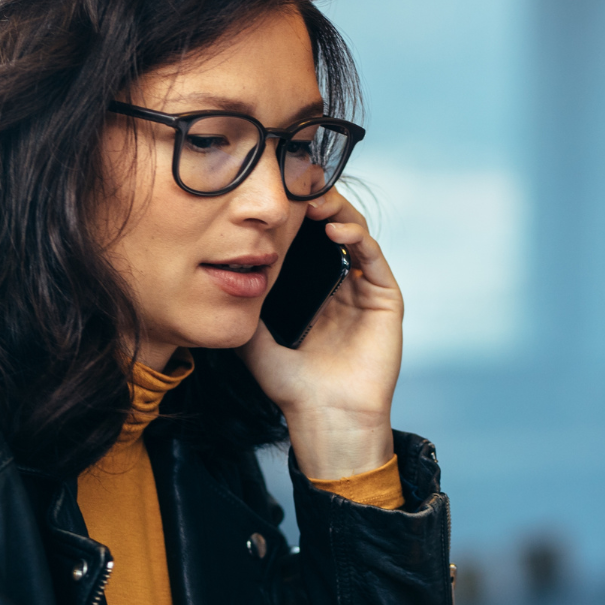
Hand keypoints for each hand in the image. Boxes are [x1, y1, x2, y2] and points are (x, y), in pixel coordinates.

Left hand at [240, 189, 401, 479]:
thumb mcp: (254, 339)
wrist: (324, 418)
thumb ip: (242, 308)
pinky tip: (335, 229)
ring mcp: (366, 291)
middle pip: (333, 229)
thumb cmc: (291, 388)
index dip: (295, 217)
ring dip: (337, 212)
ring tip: (314, 200)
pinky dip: (357, 238)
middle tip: (296, 185)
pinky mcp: (387, 300)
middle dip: (317, 204)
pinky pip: (374, 259)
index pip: (307, 241)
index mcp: (315, 292)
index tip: (275, 197)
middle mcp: (342, 286)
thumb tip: (217, 278)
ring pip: (356, 235)